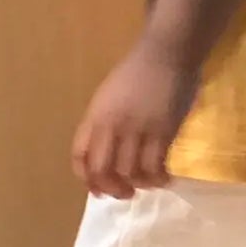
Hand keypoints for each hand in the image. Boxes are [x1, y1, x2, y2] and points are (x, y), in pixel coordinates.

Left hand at [72, 40, 199, 199]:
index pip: (80, 156)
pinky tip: (164, 177)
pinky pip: (155, 166)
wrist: (165, 53)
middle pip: (102, 170)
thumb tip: (106, 155)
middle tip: (125, 193)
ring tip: (148, 184)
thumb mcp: (108, 96)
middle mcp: (112, 125)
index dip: (87, 179)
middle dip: (112, 189)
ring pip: (130, 172)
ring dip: (139, 185)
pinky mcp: (162, 131)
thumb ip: (104, 122)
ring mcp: (137, 129)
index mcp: (95, 116)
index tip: (98, 191)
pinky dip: (158, 178)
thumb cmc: (137, 72)